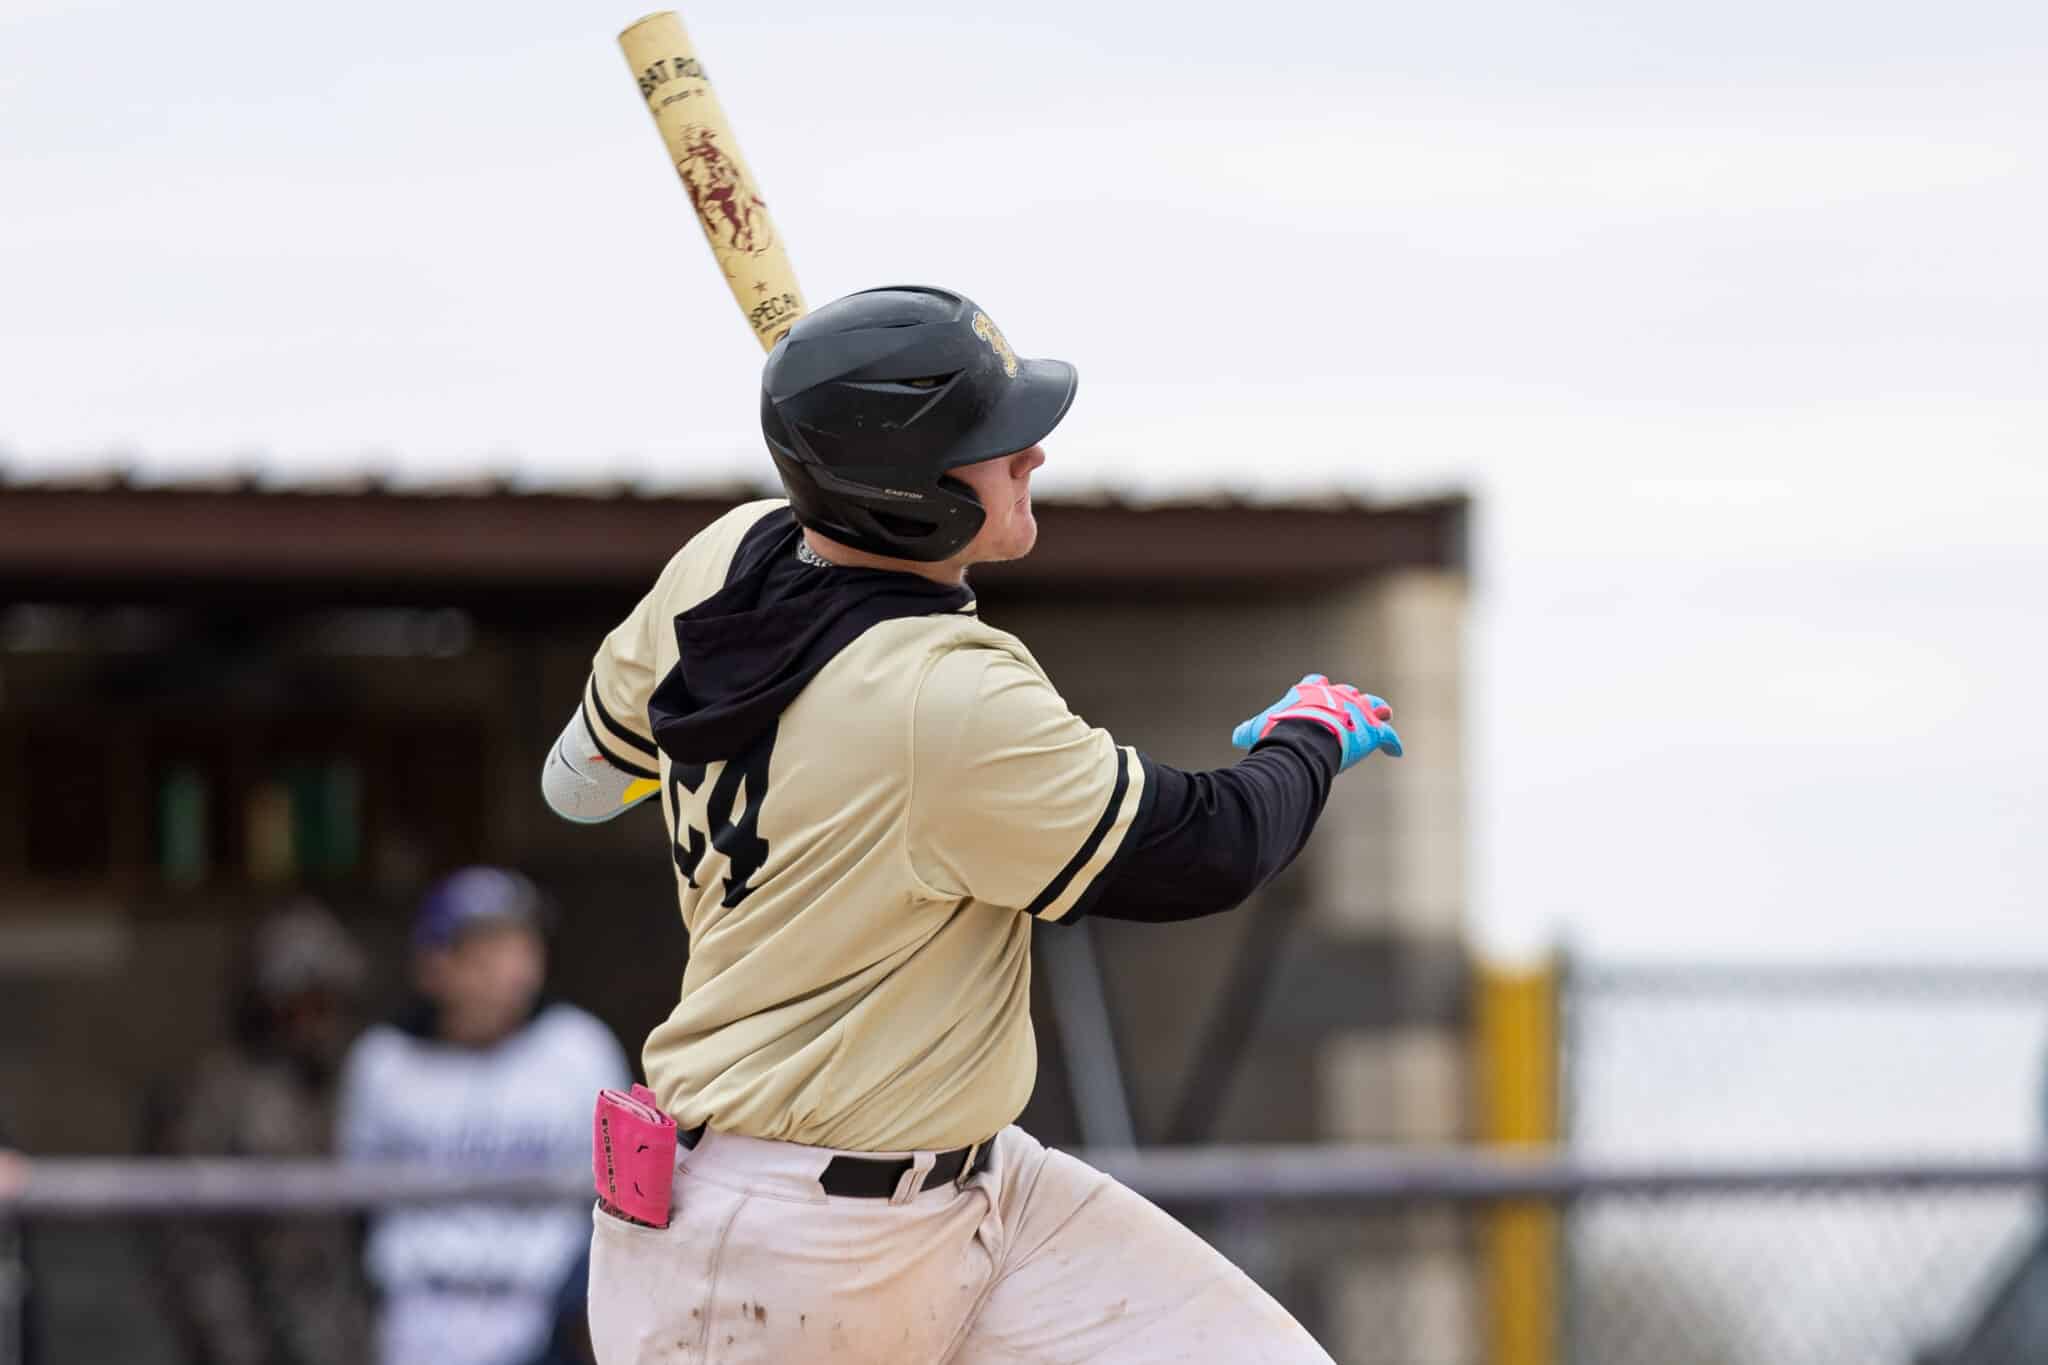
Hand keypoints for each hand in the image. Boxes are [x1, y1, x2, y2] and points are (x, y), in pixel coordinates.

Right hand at [1231, 674, 1401, 770]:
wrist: (1304, 739)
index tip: (1318, 690)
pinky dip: (1392, 743)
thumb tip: (1237, 736)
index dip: (1317, 688)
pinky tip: (1395, 751)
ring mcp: (1356, 711)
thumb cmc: (1279, 732)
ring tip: (1383, 714)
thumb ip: (1249, 730)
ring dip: (1377, 710)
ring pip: (1372, 705)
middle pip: (1347, 692)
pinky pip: (1387, 735)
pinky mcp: (1371, 730)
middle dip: (1349, 699)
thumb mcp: (1258, 729)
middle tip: (1352, 707)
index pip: (1315, 683)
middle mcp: (1335, 695)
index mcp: (1309, 692)